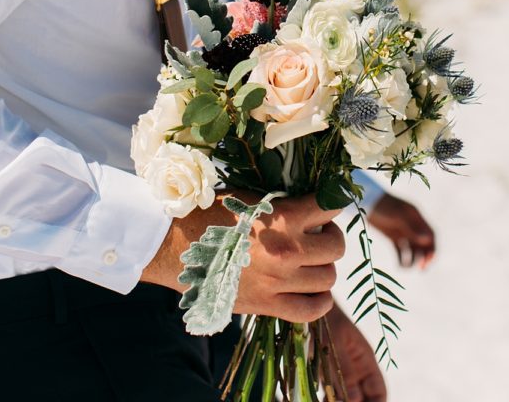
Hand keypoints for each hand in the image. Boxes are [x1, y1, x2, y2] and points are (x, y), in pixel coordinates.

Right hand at [142, 191, 344, 322]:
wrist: (173, 244)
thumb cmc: (209, 213)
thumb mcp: (251, 197)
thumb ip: (285, 204)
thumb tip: (314, 206)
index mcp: (282, 218)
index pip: (330, 207)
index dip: (332, 203)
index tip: (326, 205)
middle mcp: (286, 251)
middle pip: (336, 247)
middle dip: (330, 235)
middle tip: (317, 232)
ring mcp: (278, 282)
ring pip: (328, 278)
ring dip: (323, 265)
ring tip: (310, 258)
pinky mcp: (266, 305)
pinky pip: (311, 309)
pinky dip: (320, 300)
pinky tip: (312, 288)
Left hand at [324, 303, 386, 401]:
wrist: (305, 299)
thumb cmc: (323, 316)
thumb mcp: (334, 342)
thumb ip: (344, 371)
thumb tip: (354, 401)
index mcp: (364, 361)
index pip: (378, 393)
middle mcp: (354, 369)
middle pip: (362, 398)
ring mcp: (337, 370)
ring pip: (343, 397)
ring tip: (324, 401)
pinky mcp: (320, 370)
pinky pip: (326, 392)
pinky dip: (324, 398)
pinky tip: (316, 398)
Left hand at [368, 194, 435, 268]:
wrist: (366, 202)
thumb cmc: (383, 206)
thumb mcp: (398, 217)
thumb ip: (412, 229)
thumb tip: (428, 240)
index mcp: (417, 218)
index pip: (430, 235)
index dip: (432, 248)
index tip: (430, 260)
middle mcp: (412, 226)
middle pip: (424, 244)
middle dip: (425, 256)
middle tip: (422, 269)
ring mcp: (403, 231)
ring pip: (413, 249)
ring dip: (414, 259)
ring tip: (408, 268)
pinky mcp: (393, 236)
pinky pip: (400, 251)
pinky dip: (402, 259)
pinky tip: (399, 267)